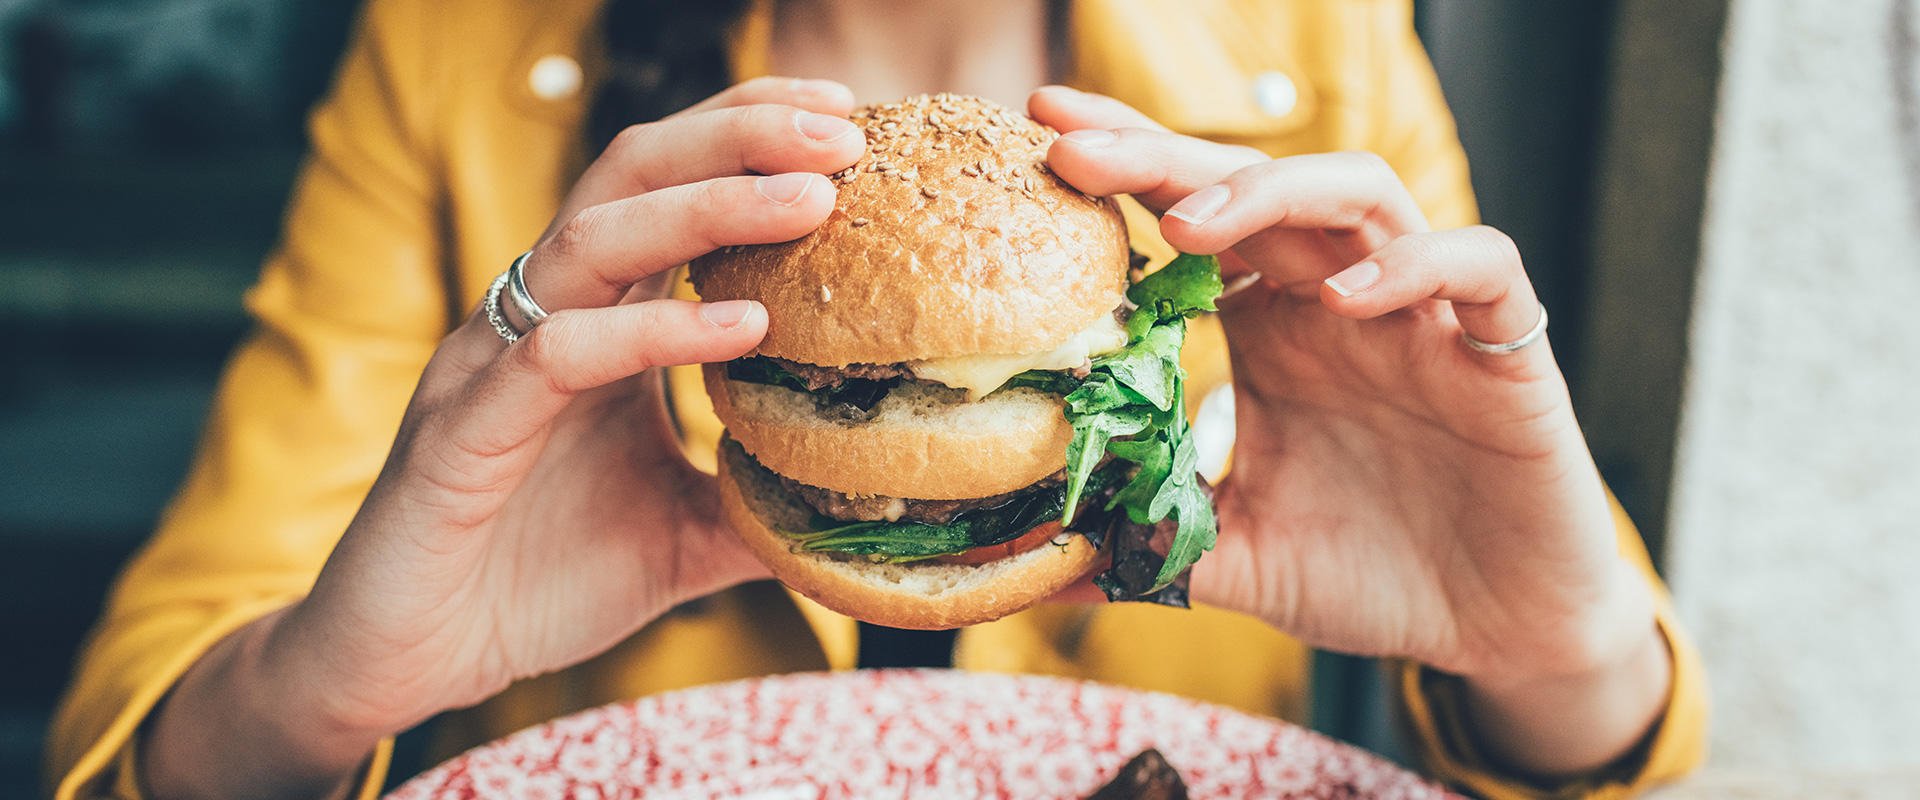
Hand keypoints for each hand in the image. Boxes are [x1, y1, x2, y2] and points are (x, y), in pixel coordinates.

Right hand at [142, 78, 866, 798]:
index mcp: (591, 318)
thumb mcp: (683, 537)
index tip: (847, 121)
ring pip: (593, 238)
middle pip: (631, 173)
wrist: (410, 663)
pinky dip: (654, 332)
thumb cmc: (536, 580)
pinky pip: (559, 356)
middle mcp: (540, 315)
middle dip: (738, 136)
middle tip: (842, 129)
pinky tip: (743, 326)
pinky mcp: (462, 432)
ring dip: (708, 206)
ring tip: (813, 200)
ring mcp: (493, 363)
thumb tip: (871, 501)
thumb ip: (761, 503)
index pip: (667, 186)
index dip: (748, 137)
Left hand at [1032, 86, 1667, 774]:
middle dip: (1161, 156)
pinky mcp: (1505, 350)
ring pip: (1361, 194)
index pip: (1194, 216)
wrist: (1496, 627)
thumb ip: (1149, 543)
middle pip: (1254, 186)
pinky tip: (1347, 297)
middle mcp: (1340, 299)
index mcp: (1273, 327)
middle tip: (1071, 144)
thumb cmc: (1370, 573)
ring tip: (1190, 222)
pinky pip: (1479, 268)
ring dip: (1273, 193)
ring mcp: (1423, 314)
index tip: (1042, 137)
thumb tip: (1036, 569)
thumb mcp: (1235, 557)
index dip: (1127, 169)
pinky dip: (1416, 265)